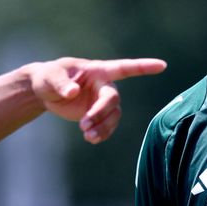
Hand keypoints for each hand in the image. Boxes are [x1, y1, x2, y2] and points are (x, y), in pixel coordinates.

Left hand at [28, 57, 166, 144]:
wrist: (45, 92)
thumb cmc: (48, 78)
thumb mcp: (50, 78)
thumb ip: (61, 84)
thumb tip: (73, 92)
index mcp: (97, 71)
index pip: (123, 68)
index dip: (143, 67)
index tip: (162, 66)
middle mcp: (104, 85)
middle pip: (113, 100)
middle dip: (101, 113)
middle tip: (84, 125)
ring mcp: (102, 101)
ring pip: (114, 116)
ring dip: (103, 128)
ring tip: (87, 136)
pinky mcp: (98, 115)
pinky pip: (108, 126)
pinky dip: (102, 134)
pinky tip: (91, 139)